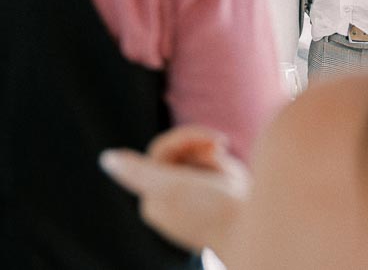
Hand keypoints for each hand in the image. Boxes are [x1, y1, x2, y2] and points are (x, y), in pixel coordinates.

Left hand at [100, 126, 248, 252]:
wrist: (262, 230)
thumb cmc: (216, 210)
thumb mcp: (173, 188)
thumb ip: (139, 172)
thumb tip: (105, 158)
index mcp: (154, 200)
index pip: (163, 151)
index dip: (189, 137)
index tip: (215, 141)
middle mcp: (169, 201)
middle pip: (180, 152)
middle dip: (203, 148)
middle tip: (223, 144)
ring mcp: (192, 200)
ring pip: (200, 159)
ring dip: (217, 160)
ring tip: (230, 177)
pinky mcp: (214, 200)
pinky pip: (215, 170)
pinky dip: (228, 170)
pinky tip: (236, 185)